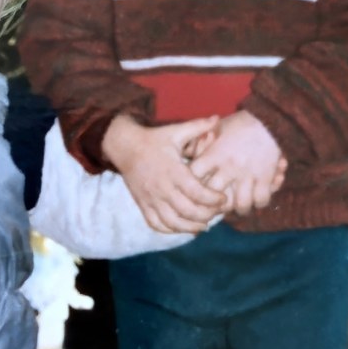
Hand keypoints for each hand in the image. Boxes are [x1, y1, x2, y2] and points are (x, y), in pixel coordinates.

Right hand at [101, 113, 225, 233]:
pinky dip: (171, 230)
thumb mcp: (176, 131)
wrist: (125, 147)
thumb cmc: (154, 139)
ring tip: (204, 224)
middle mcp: (162, 188)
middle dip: (207, 215)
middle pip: (188, 211)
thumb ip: (198, 127)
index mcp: (173, 171)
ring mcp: (151, 199)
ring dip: (191, 227)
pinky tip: (183, 227)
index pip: (197, 193)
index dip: (213, 200)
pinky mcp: (143, 205)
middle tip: (218, 212)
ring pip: (173, 222)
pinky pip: (157, 224)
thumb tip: (217, 118)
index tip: (223, 199)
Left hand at [188, 110, 286, 214]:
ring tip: (237, 206)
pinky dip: (258, 203)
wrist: (270, 120)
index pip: (195, 176)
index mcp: (215, 154)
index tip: (193, 188)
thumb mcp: (218, 128)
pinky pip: (261, 200)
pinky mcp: (266, 177)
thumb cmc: (241, 123)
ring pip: (240, 205)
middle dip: (213, 204)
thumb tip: (188, 151)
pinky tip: (255, 199)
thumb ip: (202, 141)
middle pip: (214, 196)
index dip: (191, 185)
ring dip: (238, 208)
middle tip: (215, 206)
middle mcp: (230, 167)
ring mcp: (248, 174)